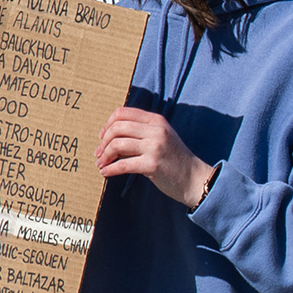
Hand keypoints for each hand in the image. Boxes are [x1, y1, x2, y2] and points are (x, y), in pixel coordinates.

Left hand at [99, 105, 215, 207]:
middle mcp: (156, 130)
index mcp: (156, 120)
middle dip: (103, 142)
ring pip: (117, 145)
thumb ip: (139, 134)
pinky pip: (123, 165)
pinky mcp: (153, 164)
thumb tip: (109, 137)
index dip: (107, 124)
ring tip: (101, 164)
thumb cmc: (175, 160)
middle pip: (117, 127)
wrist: (194, 179)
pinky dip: (110, 169)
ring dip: (104, 156)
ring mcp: (155, 147)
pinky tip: (106, 173)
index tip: (102, 137)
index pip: (123, 113)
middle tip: (98, 153)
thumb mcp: (160, 139)